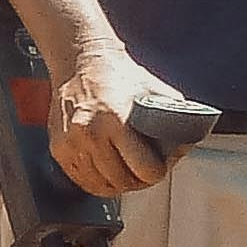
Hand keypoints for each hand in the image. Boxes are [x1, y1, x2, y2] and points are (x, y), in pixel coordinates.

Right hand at [49, 44, 198, 197]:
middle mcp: (90, 135)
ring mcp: (71, 144)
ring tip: (128, 171)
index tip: (161, 164)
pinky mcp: (59, 148)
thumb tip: (187, 142)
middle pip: (124, 182)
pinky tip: (108, 170)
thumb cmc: (117, 74)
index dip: (159, 170)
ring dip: (119, 183)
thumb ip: (172, 116)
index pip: (145, 170)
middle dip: (140, 180)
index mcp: (115, 120)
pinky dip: (97, 181)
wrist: (80, 60)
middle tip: (146, 171)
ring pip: (102, 187)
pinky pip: (82, 181)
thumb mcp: (153, 90)